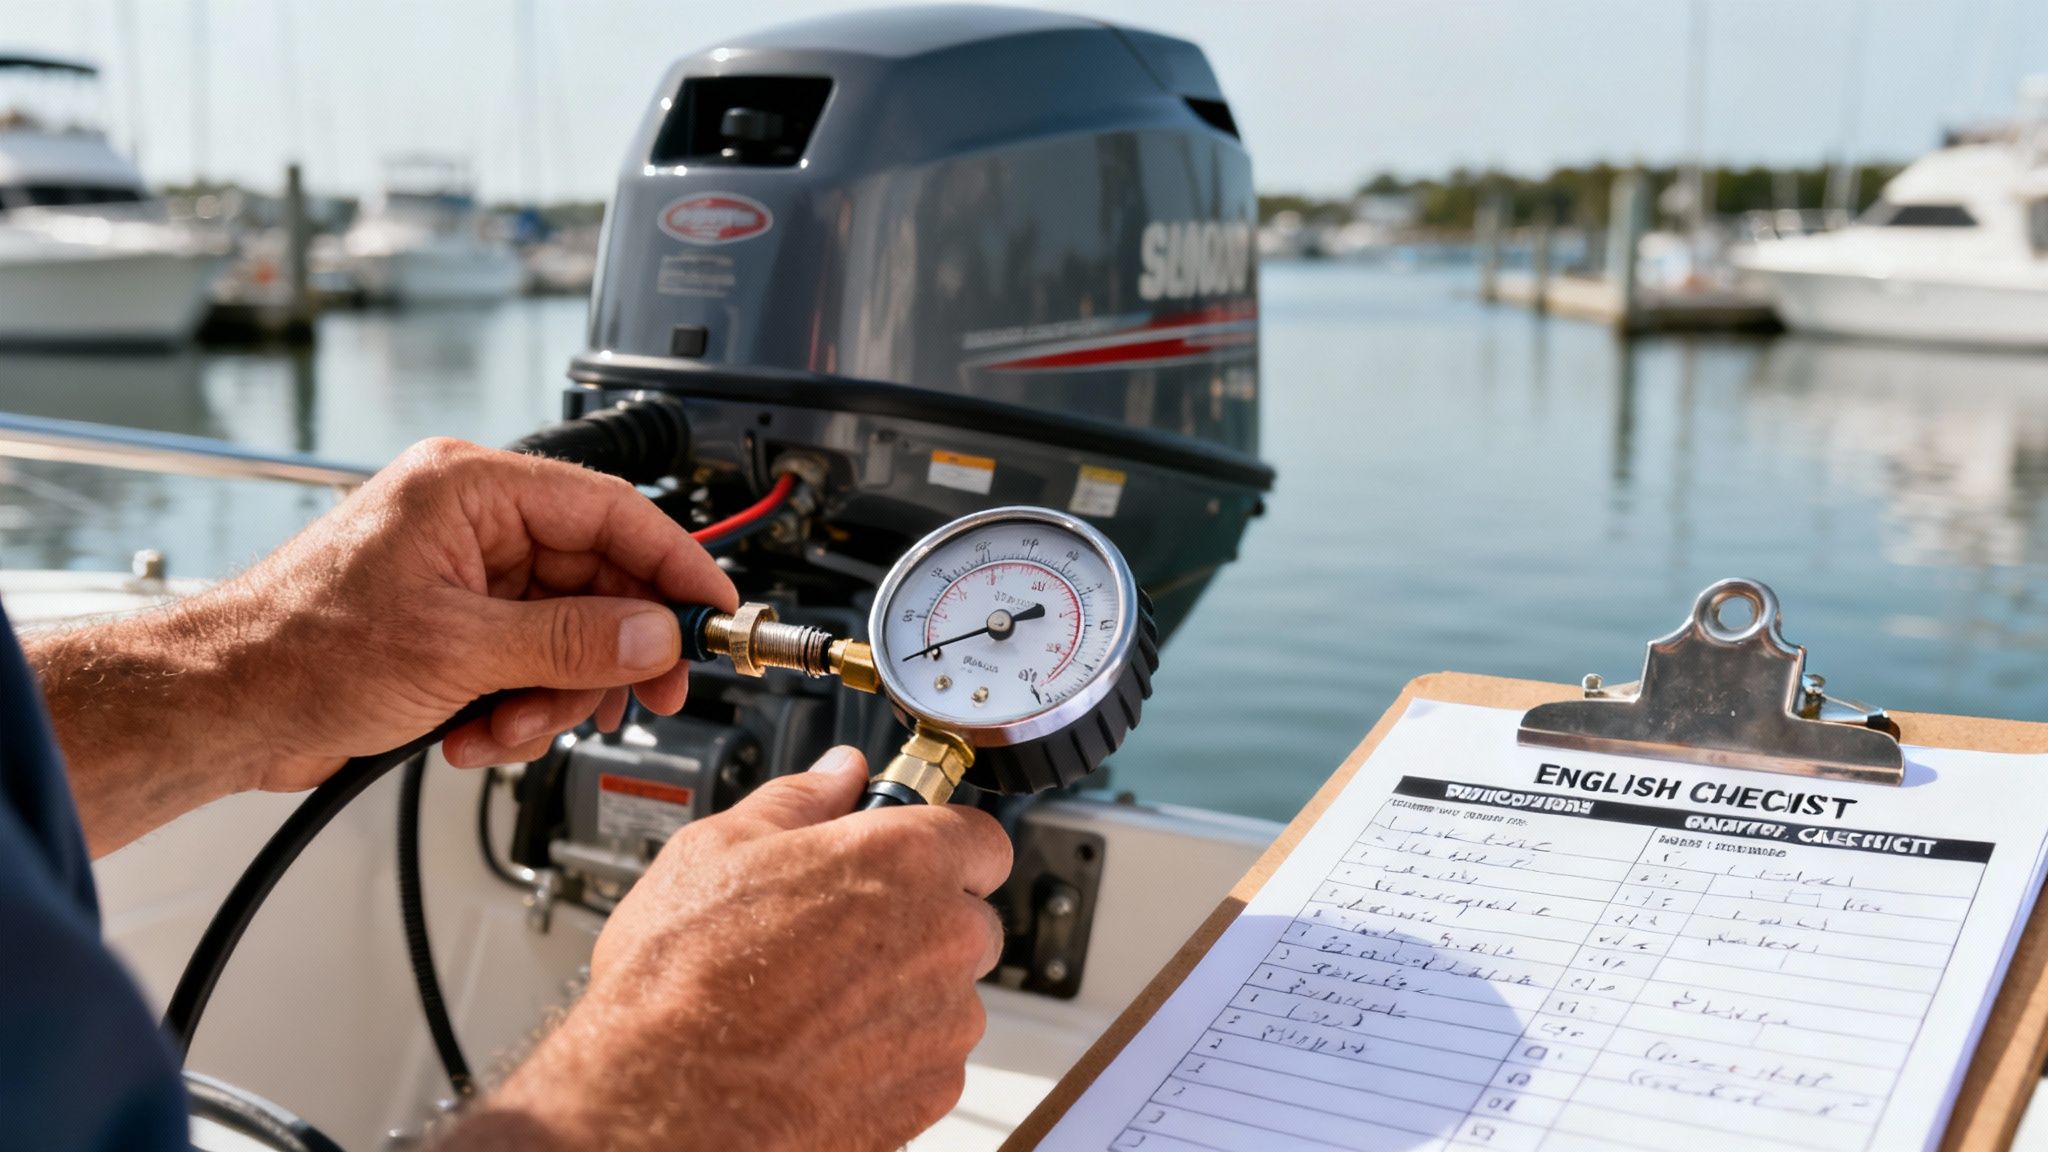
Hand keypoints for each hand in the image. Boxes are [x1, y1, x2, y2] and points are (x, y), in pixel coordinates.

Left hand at [28, 437, 735, 852]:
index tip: (712, 613)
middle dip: (605, 654)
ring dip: (550, 696)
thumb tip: (654, 633)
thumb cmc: (295, 652)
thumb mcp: (458, 650)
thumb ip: (572, 640)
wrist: (218, 709)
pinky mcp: (452, 628)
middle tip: (639, 699)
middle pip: (595, 582)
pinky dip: (515, 708)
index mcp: (470, 489)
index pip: (610, 511)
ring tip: (507, 728)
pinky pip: (527, 663)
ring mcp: (462, 578)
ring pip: (565, 634)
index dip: (673, 564)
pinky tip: (473, 734)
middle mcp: (470, 523)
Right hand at [449, 749, 1011, 1151]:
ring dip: (908, 991)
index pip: (982, 837)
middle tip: (843, 933)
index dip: (943, 844)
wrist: (665, 1098)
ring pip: (952, 992)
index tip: (911, 857)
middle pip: (970, 916)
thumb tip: (837, 774)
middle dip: (923, 920)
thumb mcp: (719, 847)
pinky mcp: (932, 1090)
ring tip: (819, 998)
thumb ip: (800, 799)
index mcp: (903, 859)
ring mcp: (944, 1021)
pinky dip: (896, 1052)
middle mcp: (943, 937)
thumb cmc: (681, 978)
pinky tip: (826, 1046)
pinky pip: (934, 1057)